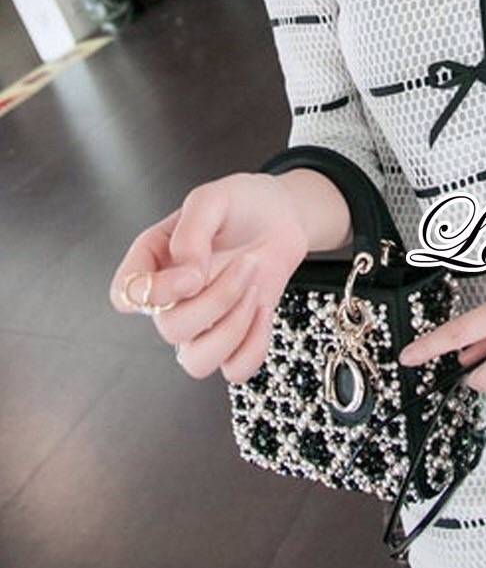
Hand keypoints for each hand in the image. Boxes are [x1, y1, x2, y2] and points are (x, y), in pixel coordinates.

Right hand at [109, 172, 309, 382]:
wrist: (281, 214)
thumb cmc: (240, 203)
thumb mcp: (212, 199)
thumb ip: (190, 232)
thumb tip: (186, 273)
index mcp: (153, 261)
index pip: (123, 295)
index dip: (153, 295)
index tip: (193, 275)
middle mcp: (171, 298)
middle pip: (171, 329)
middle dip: (218, 298)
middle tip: (248, 262)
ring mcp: (202, 322)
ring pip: (196, 362)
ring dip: (234, 327)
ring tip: (255, 289)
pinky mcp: (234, 336)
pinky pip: (234, 369)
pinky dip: (254, 346)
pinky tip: (263, 310)